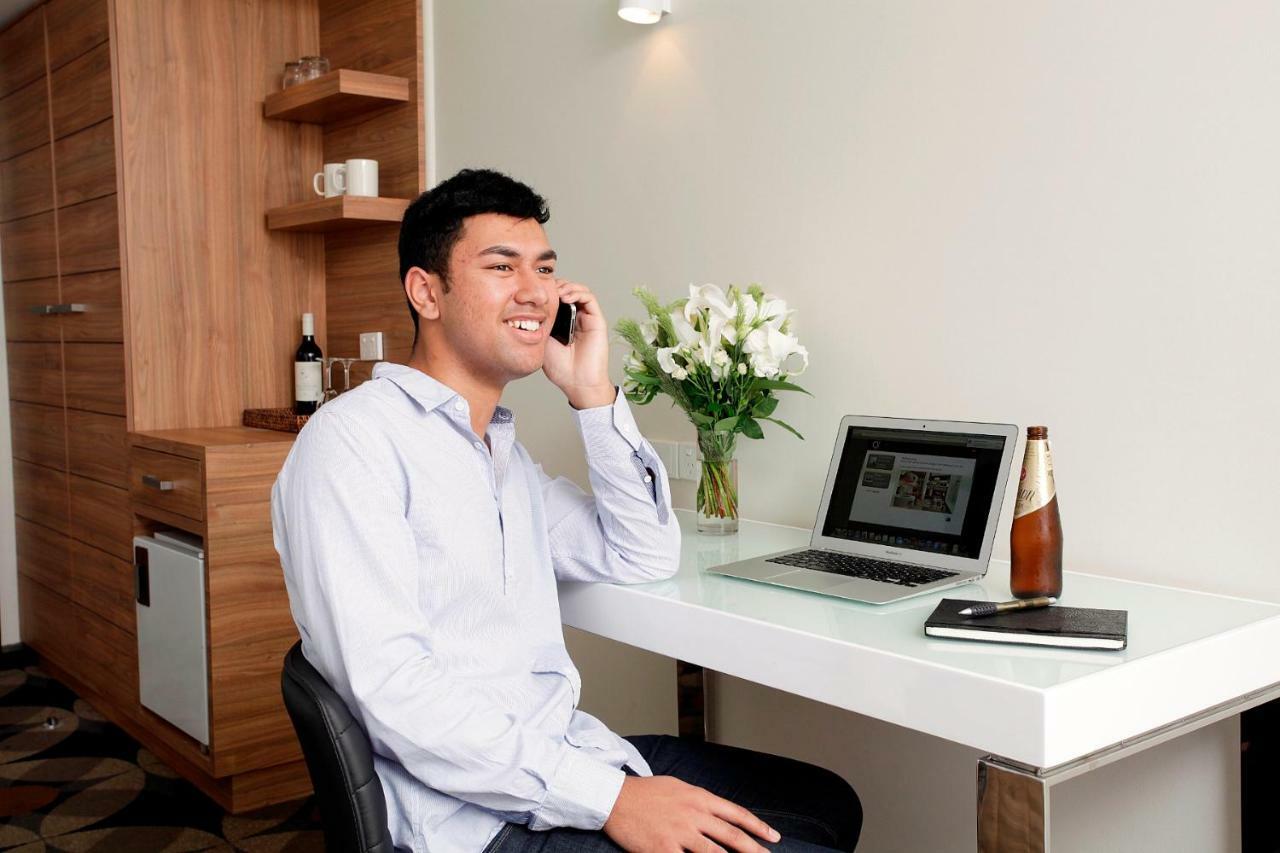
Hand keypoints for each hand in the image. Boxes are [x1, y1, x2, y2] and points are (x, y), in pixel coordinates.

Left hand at [541, 280, 615, 409]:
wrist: (577, 383)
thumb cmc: (561, 368)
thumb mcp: (542, 341)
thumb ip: (539, 324)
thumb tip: (528, 305)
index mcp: (562, 322)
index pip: (556, 298)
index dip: (547, 291)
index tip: (534, 291)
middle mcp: (576, 318)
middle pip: (568, 291)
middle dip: (557, 285)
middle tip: (545, 288)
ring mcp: (587, 318)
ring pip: (579, 291)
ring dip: (567, 286)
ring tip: (556, 291)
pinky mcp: (597, 321)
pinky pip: (589, 298)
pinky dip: (577, 292)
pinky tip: (565, 297)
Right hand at [603, 776, 780, 852]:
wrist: (615, 798)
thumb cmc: (646, 792)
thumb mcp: (679, 787)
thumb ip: (700, 801)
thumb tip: (718, 812)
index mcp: (699, 798)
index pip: (736, 814)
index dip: (757, 827)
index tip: (773, 837)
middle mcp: (694, 815)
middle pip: (732, 837)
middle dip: (755, 850)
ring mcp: (679, 834)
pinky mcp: (663, 849)